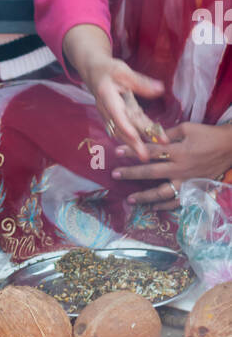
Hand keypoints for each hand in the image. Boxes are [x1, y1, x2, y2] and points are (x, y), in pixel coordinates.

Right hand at [82, 55, 165, 158]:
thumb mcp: (124, 71)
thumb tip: (160, 89)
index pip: (116, 113)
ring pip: (121, 132)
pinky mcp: (114, 117)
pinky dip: (133, 137)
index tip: (135, 137)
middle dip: (133, 143)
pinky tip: (144, 145)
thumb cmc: (108, 69)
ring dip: (134, 144)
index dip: (125, 126)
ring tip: (147, 155)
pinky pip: (124, 128)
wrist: (92, 71)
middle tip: (145, 156)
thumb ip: (141, 82)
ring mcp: (108, 115)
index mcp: (106, 95)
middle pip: (120, 128)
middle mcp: (105, 109)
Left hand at [112, 121, 231, 207]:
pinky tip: (153, 207)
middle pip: (151, 173)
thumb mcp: (187, 128)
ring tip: (130, 199)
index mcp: (178, 151)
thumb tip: (148, 137)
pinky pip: (178, 201)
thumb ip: (167, 135)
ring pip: (163, 193)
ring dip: (145, 197)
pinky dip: (165, 206)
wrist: (230, 147)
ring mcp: (187, 181)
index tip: (116, 152)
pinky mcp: (194, 189)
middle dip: (132, 174)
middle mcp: (181, 168)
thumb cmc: (208, 135)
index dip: (132, 151)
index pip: (150, 152)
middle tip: (115, 175)